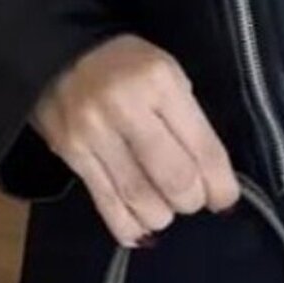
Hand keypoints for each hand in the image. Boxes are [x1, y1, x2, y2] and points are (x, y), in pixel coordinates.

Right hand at [32, 33, 242, 247]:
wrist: (58, 50)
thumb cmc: (126, 63)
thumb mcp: (168, 73)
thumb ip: (188, 120)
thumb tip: (211, 176)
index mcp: (160, 81)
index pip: (202, 147)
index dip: (220, 184)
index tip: (225, 199)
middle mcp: (127, 107)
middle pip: (173, 178)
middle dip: (191, 200)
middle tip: (193, 200)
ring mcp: (94, 132)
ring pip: (139, 197)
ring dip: (161, 215)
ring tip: (166, 209)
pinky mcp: (69, 153)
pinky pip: (104, 202)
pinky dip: (127, 225)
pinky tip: (140, 232)